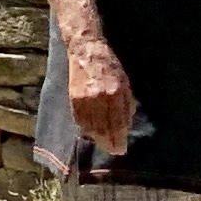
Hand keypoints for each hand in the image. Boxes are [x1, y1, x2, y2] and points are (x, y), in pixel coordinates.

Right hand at [66, 30, 134, 152]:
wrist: (85, 49)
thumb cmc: (109, 65)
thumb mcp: (125, 82)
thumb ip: (127, 103)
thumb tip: (127, 125)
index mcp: (115, 93)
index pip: (118, 124)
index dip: (120, 139)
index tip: (122, 149)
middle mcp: (99, 97)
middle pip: (104, 129)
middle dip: (110, 143)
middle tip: (114, 150)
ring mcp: (85, 98)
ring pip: (91, 127)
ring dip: (98, 139)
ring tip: (104, 143)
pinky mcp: (73, 98)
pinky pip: (80, 120)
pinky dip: (86, 129)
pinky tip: (92, 132)